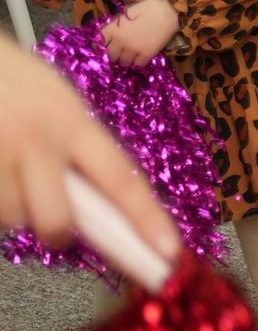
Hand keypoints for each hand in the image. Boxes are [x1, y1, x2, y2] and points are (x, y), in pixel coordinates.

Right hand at [0, 36, 182, 259]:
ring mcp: (0, 153)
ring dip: (16, 209)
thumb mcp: (57, 100)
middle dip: (59, 231)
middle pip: (60, 220)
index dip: (146, 219)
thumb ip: (80, 145)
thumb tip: (104, 197)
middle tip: (55, 220)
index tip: (168, 252)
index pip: (121, 179)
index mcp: (74, 121)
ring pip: (14, 219)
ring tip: (10, 171)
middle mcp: (39, 140)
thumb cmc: (12, 78)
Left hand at [101, 0, 181, 65]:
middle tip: (119, 54)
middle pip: (110, 55)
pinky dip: (139, 62)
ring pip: (123, 62)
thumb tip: (114, 32)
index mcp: (114, 28)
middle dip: (114, 55)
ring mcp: (133, 48)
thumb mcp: (128, 12)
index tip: (104, 48)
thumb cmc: (149, 7)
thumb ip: (119, 23)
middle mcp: (120, 40)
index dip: (101, 46)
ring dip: (126, 60)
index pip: (100, 42)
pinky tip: (142, 57)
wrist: (169, 11)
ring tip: (131, 57)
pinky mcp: (146, 54)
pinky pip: (138, 64)